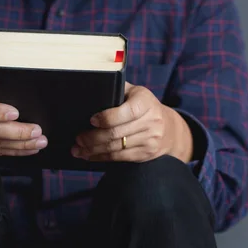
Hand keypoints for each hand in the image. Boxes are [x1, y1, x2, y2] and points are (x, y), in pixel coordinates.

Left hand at [71, 82, 192, 162]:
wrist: (169, 128)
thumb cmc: (143, 106)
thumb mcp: (135, 93)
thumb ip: (118, 89)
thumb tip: (91, 90)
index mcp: (145, 102)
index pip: (126, 112)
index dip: (106, 118)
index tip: (91, 120)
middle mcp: (151, 121)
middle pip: (116, 133)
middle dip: (93, 138)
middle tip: (78, 138)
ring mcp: (150, 139)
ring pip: (115, 147)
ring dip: (93, 150)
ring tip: (78, 149)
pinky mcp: (146, 154)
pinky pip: (120, 157)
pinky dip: (101, 157)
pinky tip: (90, 155)